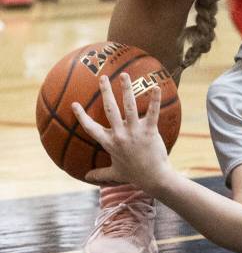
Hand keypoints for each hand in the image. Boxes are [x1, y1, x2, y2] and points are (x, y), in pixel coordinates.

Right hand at [72, 73, 171, 189]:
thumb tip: (87, 176)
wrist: (154, 178)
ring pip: (129, 106)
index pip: (91, 128)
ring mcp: (135, 132)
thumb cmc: (135, 175)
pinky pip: (153, 112)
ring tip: (125, 75)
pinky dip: (155, 100)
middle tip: (102, 77)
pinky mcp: (150, 131)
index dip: (81, 116)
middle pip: (110, 110)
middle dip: (105, 92)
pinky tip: (156, 87)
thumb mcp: (114, 173)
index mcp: (109, 143)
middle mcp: (120, 135)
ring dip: (126, 89)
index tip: (74, 104)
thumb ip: (100, 174)